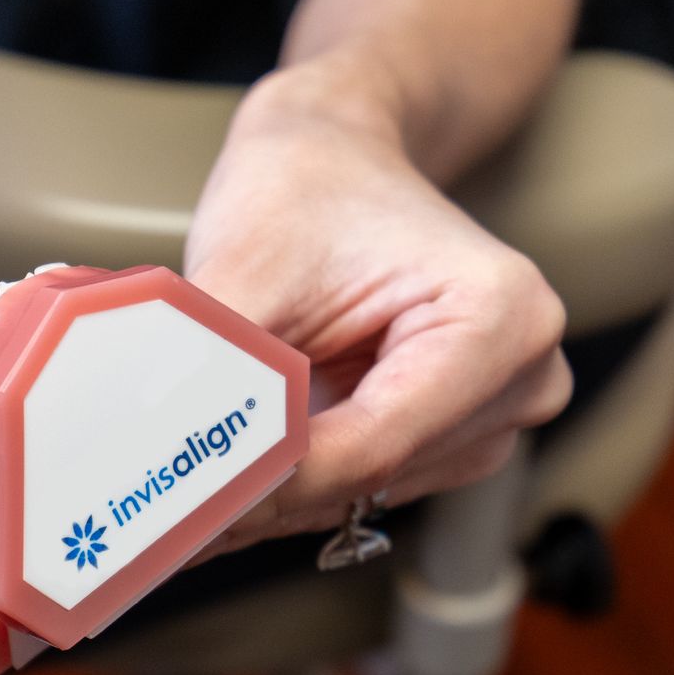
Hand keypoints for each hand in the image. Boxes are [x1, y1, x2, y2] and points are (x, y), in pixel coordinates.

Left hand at [185, 76, 571, 554]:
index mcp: (499, 318)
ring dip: (268, 499)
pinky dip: (287, 484)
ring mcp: (492, 416)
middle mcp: (519, 377)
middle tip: (154, 518)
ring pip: (359, 493)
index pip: (371, 444)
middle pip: (370, 476)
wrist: (338, 156)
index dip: (269, 481)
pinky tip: (221, 479)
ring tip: (175, 498)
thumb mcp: (248, 265)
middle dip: (259, 495)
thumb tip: (155, 443)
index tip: (183, 507)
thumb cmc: (309, 186)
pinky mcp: (452, 439)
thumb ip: (213, 363)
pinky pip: (359, 485)